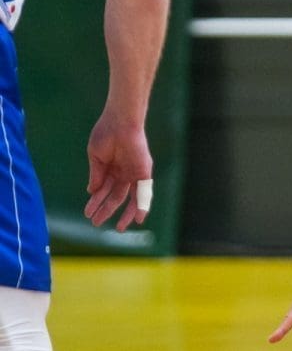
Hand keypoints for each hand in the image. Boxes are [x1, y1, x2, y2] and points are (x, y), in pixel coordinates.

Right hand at [82, 109, 152, 231]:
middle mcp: (124, 172)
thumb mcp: (96, 157)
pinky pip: (144, 191)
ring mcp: (134, 173)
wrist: (119, 122)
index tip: (87, 214)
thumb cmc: (106, 134)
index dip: (95, 202)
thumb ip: (96, 175)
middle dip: (106, 210)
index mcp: (111, 168)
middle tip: (96, 224)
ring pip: (130, 198)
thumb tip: (92, 192)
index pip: (103, 190)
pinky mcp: (144, 172)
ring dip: (125, 213)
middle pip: (116, 196)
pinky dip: (142, 204)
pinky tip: (139, 218)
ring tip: (118, 228)